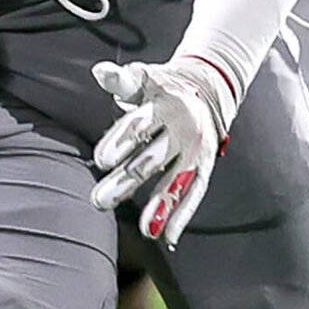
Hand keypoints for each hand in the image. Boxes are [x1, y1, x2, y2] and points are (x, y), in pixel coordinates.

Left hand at [89, 55, 237, 248]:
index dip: (120, 141)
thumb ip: (120, 80)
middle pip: (151, 158)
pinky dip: (181, 214)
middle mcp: (182, 127)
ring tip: (145, 230)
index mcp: (164, 103)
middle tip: (100, 200)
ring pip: (175, 180)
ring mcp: (195, 148)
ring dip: (160, 206)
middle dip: (125, 181)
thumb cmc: (161, 87)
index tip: (101, 160)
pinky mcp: (204, 164)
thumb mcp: (142, 78)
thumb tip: (99, 71)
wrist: (209, 86)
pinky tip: (165, 237)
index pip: (139, 124)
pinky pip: (194, 192)